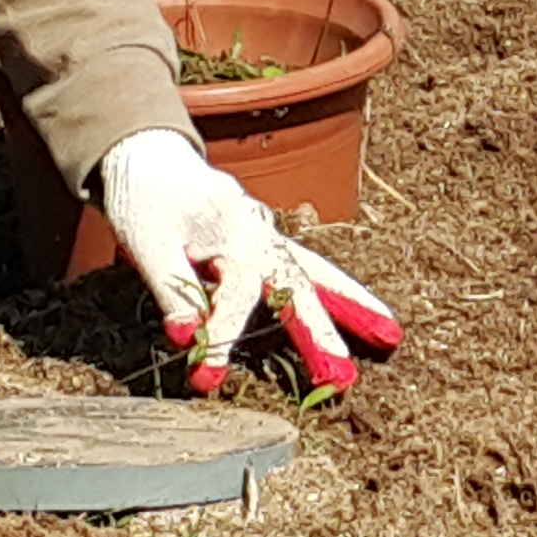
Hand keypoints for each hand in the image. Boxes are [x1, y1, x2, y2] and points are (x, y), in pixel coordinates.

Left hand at [91, 126, 404, 393]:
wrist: (150, 160)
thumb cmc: (145, 199)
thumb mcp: (146, 242)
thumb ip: (171, 289)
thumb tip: (186, 338)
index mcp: (235, 228)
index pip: (237, 293)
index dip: (223, 336)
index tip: (206, 376)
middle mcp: (263, 233)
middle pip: (301, 286)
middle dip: (323, 334)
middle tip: (345, 377)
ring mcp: (271, 239)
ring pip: (320, 275)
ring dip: (354, 307)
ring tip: (391, 337)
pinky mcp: (270, 246)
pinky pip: (313, 271)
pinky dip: (341, 293)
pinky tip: (366, 316)